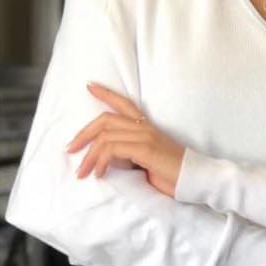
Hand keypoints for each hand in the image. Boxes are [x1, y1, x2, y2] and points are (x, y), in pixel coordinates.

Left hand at [66, 83, 186, 197]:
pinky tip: (100, 174)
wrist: (195, 179)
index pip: (125, 103)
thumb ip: (130, 155)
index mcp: (148, 127)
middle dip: (83, 134)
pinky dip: (100, 162)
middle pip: (105, 119)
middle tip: (70, 149)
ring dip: (88, 156)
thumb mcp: (147, 161)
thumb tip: (108, 159)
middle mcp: (145, 127)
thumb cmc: (172, 175)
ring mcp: (145, 136)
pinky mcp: (144, 148)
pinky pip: (112, 149)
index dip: (106, 94)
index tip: (89, 86)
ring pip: (105, 136)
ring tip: (82, 172)